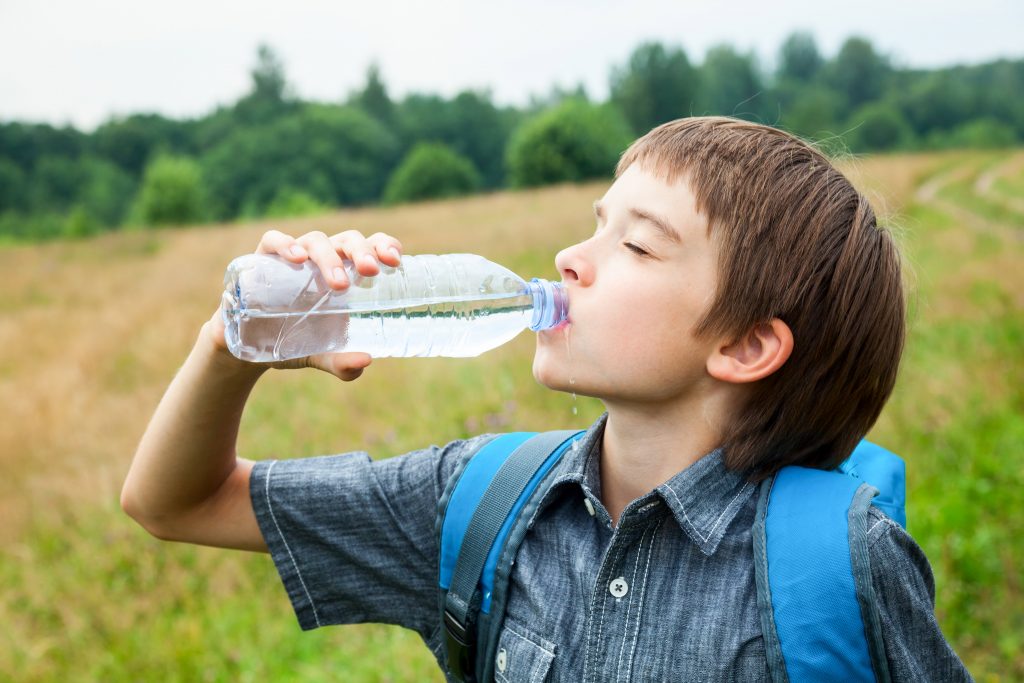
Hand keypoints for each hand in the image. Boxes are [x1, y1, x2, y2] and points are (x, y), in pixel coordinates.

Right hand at [204, 228, 403, 380]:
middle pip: (348, 240)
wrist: (248, 349)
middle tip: (371, 271)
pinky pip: (273, 240)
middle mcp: (324, 259)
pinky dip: (286, 245)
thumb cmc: (295, 342)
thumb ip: (342, 363)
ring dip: (330, 257)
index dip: (385, 246)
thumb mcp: (321, 356)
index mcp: (347, 273)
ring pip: (316, 240)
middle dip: (362, 251)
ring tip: (339, 283)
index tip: (396, 261)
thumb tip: (365, 361)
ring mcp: (294, 257)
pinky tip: (298, 258)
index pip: (371, 247)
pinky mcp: (262, 259)